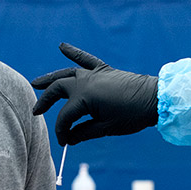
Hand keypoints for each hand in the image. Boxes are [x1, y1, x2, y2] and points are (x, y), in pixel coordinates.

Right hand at [31, 43, 158, 145]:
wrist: (154, 100)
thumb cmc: (132, 116)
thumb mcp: (106, 128)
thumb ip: (84, 132)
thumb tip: (69, 138)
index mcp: (85, 98)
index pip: (65, 116)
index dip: (61, 131)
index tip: (63, 143)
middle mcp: (85, 82)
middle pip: (59, 91)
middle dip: (45, 101)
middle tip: (36, 111)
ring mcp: (94, 74)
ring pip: (67, 74)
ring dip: (51, 78)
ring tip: (36, 83)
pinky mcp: (104, 70)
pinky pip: (86, 59)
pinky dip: (74, 52)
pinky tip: (62, 46)